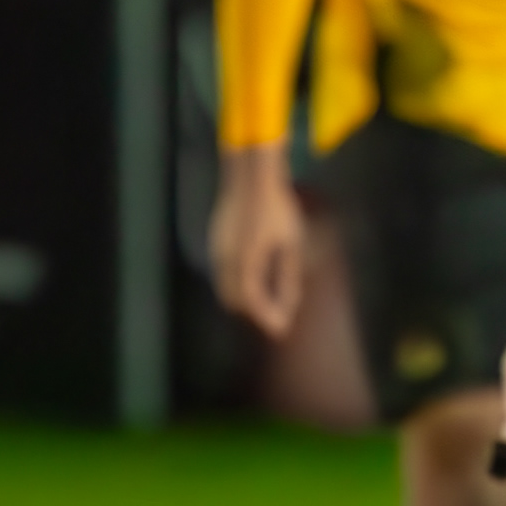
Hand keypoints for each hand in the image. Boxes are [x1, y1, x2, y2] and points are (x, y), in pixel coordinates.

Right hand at [208, 147, 304, 339]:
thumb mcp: (290, 243)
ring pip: (225, 287)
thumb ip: (288, 276)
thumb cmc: (277, 208)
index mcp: (245, 259)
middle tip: (279, 317)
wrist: (250, 176)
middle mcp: (225, 258)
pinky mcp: (215, 242)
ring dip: (245, 298)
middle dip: (254, 312)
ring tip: (272, 300)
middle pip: (233, 299)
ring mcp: (216, 249)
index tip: (281, 329)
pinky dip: (239, 284)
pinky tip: (258, 279)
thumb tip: (289, 305)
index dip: (265, 317)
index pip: (251, 300)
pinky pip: (224, 273)